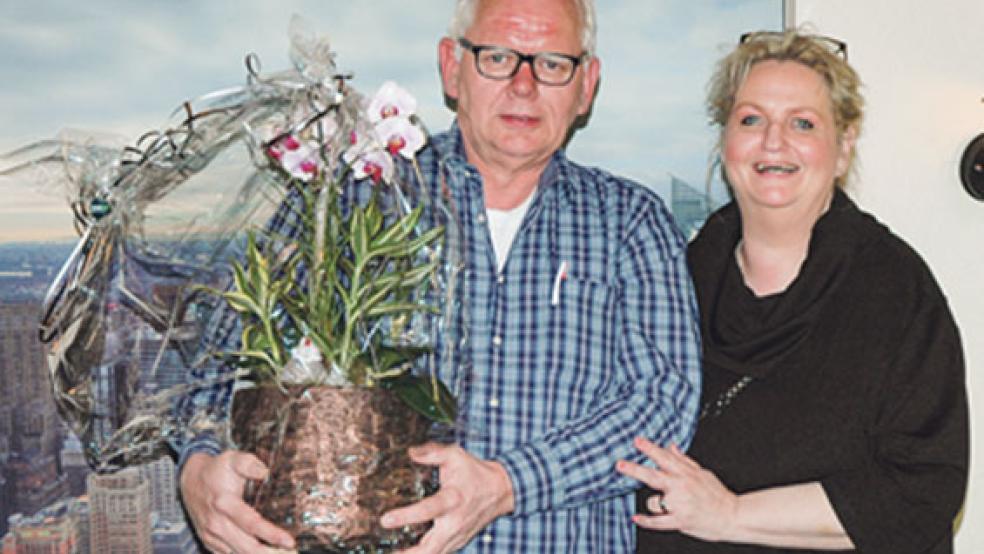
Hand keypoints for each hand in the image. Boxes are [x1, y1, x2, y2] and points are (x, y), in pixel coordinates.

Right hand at [179, 451, 294, 552]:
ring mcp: (211, 535)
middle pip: (247, 547)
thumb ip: (249, 464)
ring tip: (280, 553)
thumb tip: (265, 473)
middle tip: (291, 552)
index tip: (289, 541)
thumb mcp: (233, 459)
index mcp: (225, 503)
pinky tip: (262, 552)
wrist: (190, 480)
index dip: (272, 535)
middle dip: (269, 552)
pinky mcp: (209, 541)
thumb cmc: (216, 469)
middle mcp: (217, 523)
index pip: (252, 524)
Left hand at [380, 443, 514, 552]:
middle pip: (430, 548)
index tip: (385, 520)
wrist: (501, 491)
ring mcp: (458, 535)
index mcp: (452, 499)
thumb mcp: (455, 456)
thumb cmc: (475, 472)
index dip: (405, 516)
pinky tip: (409, 553)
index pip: (427, 510)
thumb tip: (410, 453)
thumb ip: (432, 453)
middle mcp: (454, 521)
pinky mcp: (459, 541)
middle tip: (389, 553)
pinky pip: (440, 552)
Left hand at [616, 437, 738, 542]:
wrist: (733, 516)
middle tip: (620, 464)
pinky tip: (636, 518)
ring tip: (664, 505)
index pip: (665, 458)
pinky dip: (646, 521)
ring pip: (654, 501)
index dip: (649, 448)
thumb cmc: (717, 495)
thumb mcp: (702, 473)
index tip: (636, 441)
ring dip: (653, 503)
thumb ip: (684, 460)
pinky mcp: (681, 521)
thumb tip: (670, 446)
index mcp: (686, 474)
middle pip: (653, 476)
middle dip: (634, 470)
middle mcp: (681, 487)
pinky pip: (658, 522)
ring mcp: (680, 505)